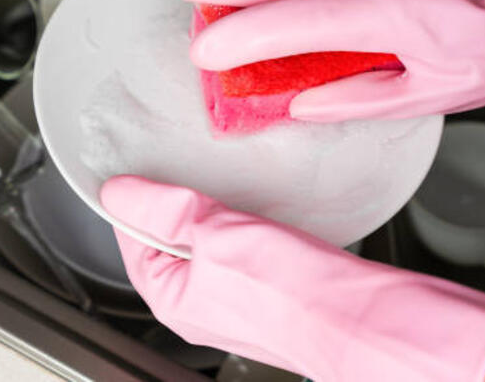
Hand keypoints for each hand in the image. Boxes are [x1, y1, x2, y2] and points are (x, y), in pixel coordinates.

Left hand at [102, 176, 484, 381]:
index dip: (136, 198)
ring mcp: (234, 293)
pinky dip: (239, 218)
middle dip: (174, 200)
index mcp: (171, 298)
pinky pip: (239, 242)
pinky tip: (251, 203)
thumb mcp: (212, 235)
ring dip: (210, 207)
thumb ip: (160, 210)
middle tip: (184, 166)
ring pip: (206, 237)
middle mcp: (199, 302)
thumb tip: (118, 192)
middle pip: (168, 236)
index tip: (141, 165)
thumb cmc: (292, 294)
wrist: (366, 318)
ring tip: (219, 183)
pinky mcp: (268, 282)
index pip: (131, 238)